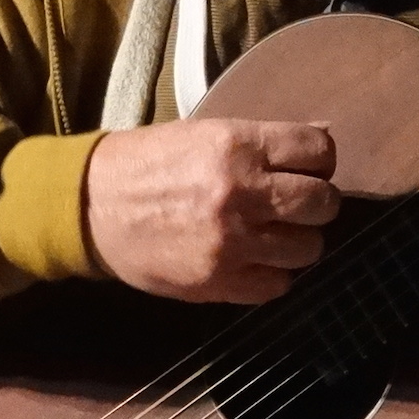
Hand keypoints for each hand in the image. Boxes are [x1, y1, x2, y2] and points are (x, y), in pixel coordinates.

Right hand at [84, 119, 338, 302]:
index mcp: (239, 146)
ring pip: (309, 248)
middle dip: (316, 203)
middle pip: (323, 203)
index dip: (320, 161)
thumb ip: (266, 141)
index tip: (308, 168)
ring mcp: (231, 242)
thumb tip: (326, 140)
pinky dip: (272, 274)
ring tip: (274, 233)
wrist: (93, 206)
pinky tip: (253, 259)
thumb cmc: (153, 163)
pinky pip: (278, 285)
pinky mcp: (218, 282)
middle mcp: (241, 192)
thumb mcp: (209, 133)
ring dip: (297, 241)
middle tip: (296, 204)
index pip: (320, 151)